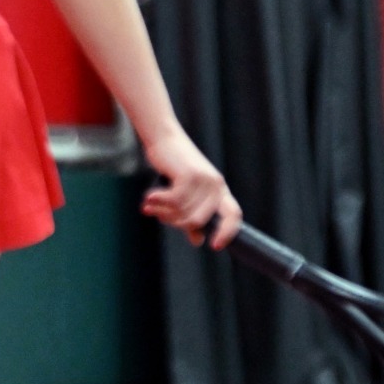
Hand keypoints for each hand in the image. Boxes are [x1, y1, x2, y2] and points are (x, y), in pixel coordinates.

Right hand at [143, 134, 240, 248]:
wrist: (162, 138)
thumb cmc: (173, 165)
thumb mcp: (185, 192)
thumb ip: (191, 215)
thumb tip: (198, 241)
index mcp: (219, 190)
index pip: (233, 215)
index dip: (227, 232)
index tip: (214, 246)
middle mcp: (216, 184)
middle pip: (198, 220)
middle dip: (175, 222)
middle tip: (158, 215)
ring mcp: (204, 179)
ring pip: (184, 213)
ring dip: (163, 212)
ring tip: (150, 204)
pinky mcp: (189, 175)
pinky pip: (175, 202)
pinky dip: (159, 203)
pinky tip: (149, 197)